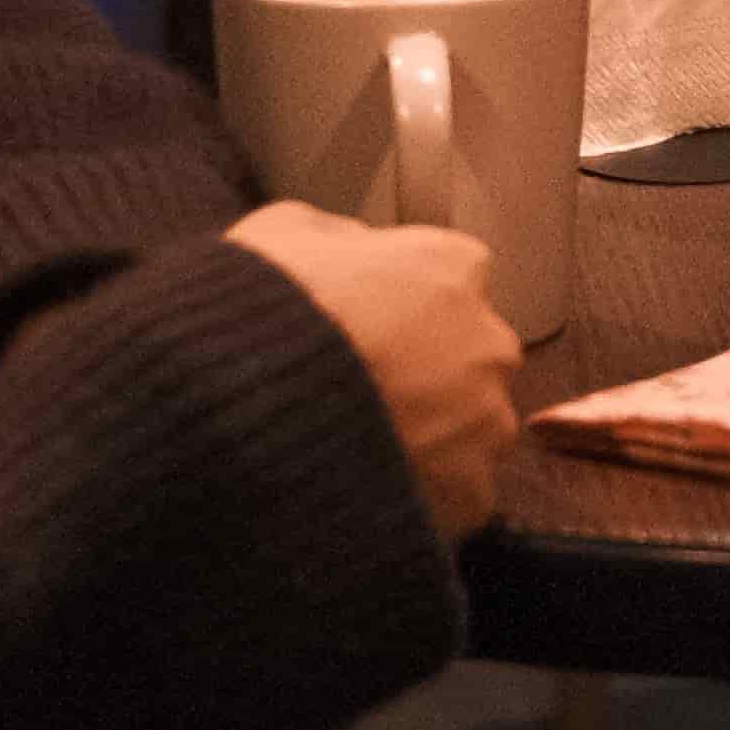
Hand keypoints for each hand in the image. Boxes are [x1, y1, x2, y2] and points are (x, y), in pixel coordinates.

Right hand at [227, 201, 519, 536]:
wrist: (241, 411)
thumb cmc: (261, 312)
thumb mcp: (282, 233)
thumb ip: (339, 237)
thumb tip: (355, 251)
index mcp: (452, 266)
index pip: (452, 278)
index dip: (403, 306)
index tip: (366, 328)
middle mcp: (487, 340)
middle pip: (469, 356)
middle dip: (426, 373)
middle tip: (360, 394)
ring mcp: (483, 420)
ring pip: (469, 428)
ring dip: (429, 437)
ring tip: (356, 450)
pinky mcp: (470, 492)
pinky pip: (456, 494)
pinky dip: (421, 496)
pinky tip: (365, 492)